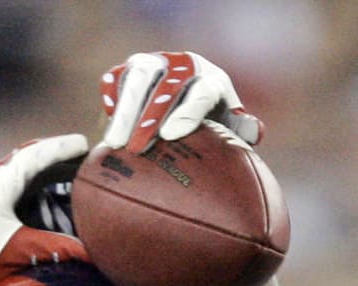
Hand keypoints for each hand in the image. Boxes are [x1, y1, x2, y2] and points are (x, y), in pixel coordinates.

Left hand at [0, 133, 90, 285]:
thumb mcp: (21, 252)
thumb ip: (55, 247)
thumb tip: (88, 252)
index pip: (34, 157)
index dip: (60, 148)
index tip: (81, 142)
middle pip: (22, 157)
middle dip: (49, 153)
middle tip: (72, 151)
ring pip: (11, 167)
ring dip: (35, 166)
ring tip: (57, 168)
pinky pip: (2, 180)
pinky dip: (22, 181)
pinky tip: (33, 190)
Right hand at [101, 50, 261, 152]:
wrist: (185, 107)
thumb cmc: (211, 129)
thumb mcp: (228, 131)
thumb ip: (240, 133)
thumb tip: (253, 132)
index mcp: (209, 79)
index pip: (200, 90)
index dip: (187, 111)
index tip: (170, 136)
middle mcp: (179, 66)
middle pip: (164, 83)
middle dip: (148, 115)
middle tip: (137, 148)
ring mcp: (152, 65)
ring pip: (136, 79)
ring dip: (125, 112)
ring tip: (114, 145)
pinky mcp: (127, 71)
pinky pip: (115, 80)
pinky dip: (110, 103)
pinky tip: (103, 133)